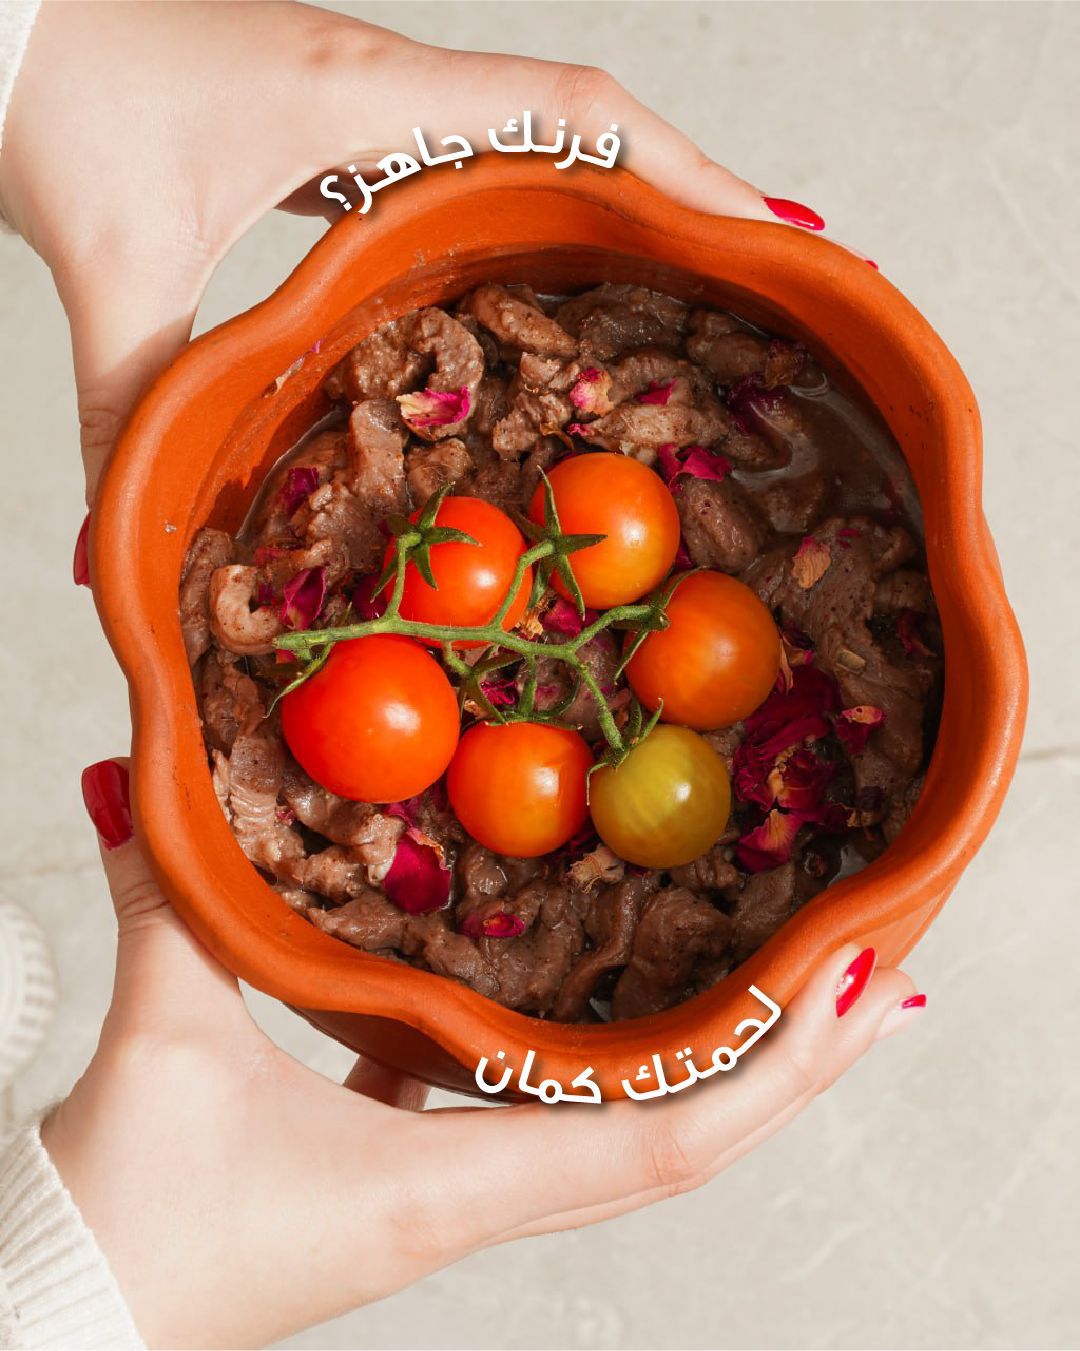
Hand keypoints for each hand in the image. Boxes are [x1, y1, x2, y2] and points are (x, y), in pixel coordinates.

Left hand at [0, 0, 809, 502]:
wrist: (5, 11)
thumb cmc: (56, 94)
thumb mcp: (112, 264)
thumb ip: (129, 405)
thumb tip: (109, 548)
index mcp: (364, 100)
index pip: (569, 112)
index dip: (681, 171)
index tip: (768, 228)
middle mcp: (390, 85)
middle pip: (584, 124)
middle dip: (685, 189)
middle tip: (770, 262)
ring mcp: (373, 96)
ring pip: (537, 131)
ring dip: (624, 188)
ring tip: (700, 263)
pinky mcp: (342, 116)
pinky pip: (476, 149)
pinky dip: (540, 192)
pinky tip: (560, 246)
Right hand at [46, 756, 924, 1348]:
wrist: (71, 1317)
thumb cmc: (131, 1212)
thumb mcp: (164, 1037)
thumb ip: (166, 899)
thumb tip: (136, 784)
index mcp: (455, 1181)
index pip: (668, 1139)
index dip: (777, 1069)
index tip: (856, 990)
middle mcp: (485, 1198)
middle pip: (689, 1141)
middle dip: (796, 1065)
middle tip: (879, 983)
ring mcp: (460, 1195)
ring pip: (630, 1134)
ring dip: (720, 1072)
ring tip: (785, 999)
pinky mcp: (417, 1181)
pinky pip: (538, 1119)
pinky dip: (595, 1072)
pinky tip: (590, 1021)